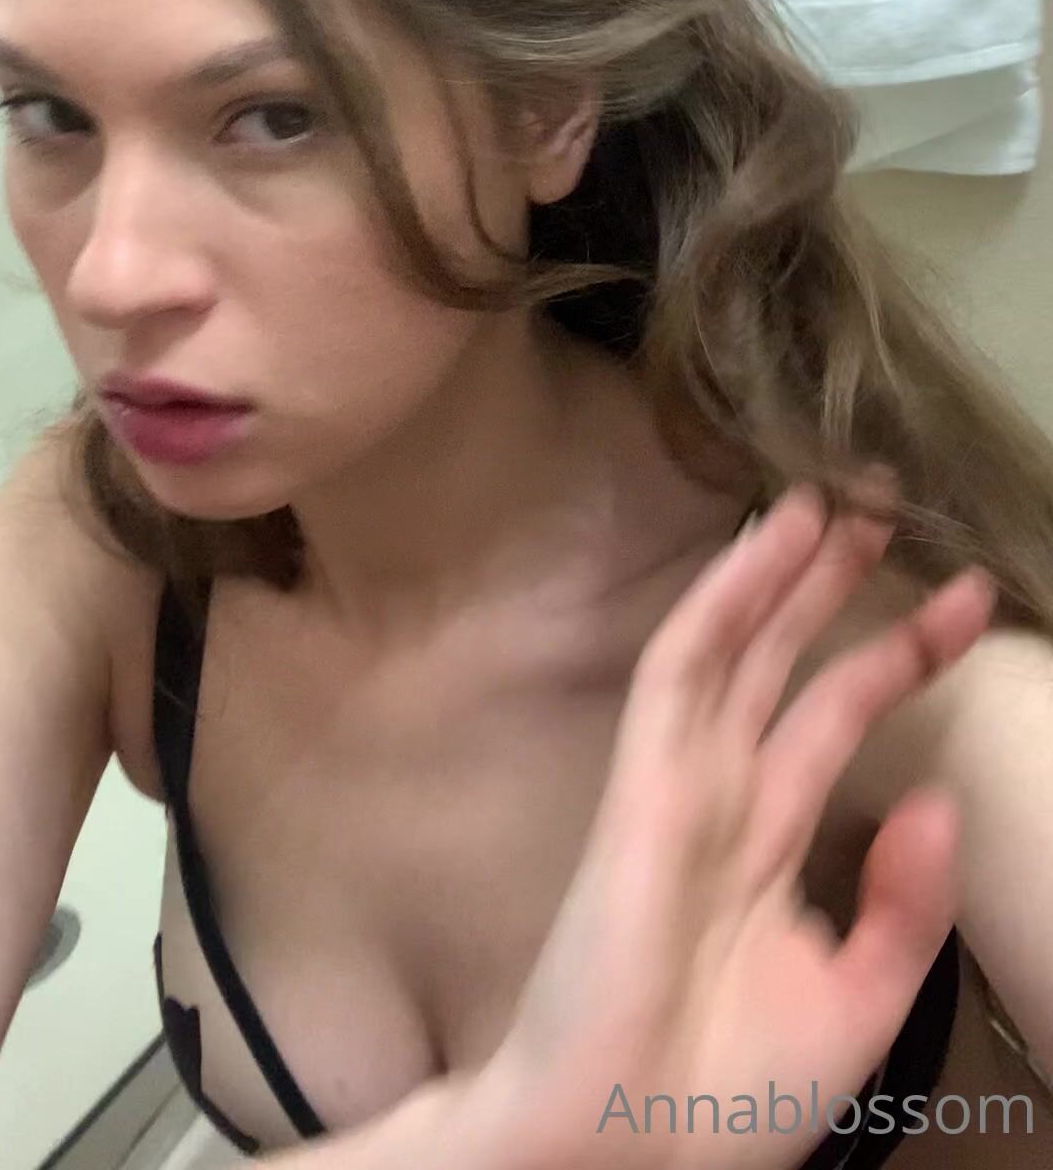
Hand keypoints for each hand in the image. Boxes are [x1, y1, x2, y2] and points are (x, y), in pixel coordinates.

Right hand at [476, 485, 994, 1169]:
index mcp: (771, 841)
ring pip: (732, 648)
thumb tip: (933, 797)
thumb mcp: (860, 1002)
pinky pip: (680, 678)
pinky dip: (720, 607)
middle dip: (836, 585)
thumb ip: (905, 903)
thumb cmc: (732, 1098)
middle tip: (884, 503)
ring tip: (829, 497)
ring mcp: (682, 782)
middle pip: (787, 663)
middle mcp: (728, 795)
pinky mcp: (643, 787)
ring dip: (777, 570)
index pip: (841, 716)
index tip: (970, 597)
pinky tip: (761, 548)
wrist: (629, 1154)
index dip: (902, 652)